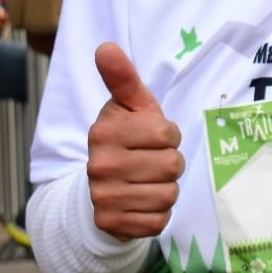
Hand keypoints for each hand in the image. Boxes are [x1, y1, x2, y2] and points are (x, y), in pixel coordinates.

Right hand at [87, 42, 183, 240]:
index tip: (155, 137)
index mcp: (104, 132)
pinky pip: (160, 220)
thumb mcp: (130, 106)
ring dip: (167, 188)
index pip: (167, 134)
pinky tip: (143, 203)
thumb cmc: (129, 138)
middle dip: (171, 163)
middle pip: (172, 165)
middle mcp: (99, 166)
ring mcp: (103, 198)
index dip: (169, 135)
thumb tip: (106, 47)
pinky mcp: (112, 225)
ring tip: (148, 181)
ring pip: (169, 194)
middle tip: (152, 161)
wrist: (104, 187)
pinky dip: (159, 213)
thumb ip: (123, 78)